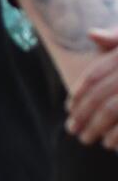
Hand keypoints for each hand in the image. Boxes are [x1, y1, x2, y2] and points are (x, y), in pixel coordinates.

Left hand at [65, 27, 117, 148]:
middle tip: (71, 130)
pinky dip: (117, 136)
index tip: (68, 108)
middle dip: (82, 115)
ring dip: (96, 128)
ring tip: (86, 139)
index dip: (79, 93)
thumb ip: (117, 38)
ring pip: (112, 110)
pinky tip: (110, 145)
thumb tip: (92, 34)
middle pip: (100, 96)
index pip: (95, 75)